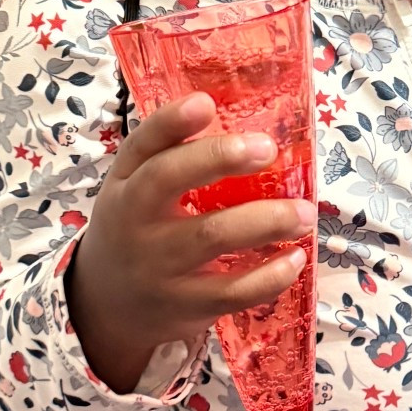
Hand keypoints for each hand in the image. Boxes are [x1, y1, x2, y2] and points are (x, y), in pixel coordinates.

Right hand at [67, 93, 313, 392]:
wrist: (107, 307)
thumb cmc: (137, 230)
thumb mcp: (135, 190)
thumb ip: (171, 155)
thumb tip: (237, 118)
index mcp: (126, 185)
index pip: (142, 145)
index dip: (171, 121)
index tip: (205, 103)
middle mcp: (135, 221)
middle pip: (169, 181)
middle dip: (220, 158)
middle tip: (267, 148)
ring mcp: (159, 266)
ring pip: (211, 236)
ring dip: (265, 220)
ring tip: (304, 212)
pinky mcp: (185, 306)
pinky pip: (232, 292)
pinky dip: (269, 277)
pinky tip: (295, 259)